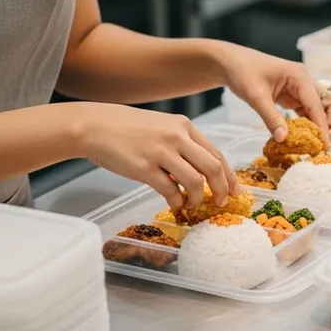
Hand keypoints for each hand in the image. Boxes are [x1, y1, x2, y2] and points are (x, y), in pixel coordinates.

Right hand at [78, 104, 237, 210]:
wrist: (95, 125)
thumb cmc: (127, 128)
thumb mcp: (161, 126)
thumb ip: (182, 144)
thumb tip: (199, 171)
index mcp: (184, 126)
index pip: (217, 153)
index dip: (229, 175)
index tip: (235, 190)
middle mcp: (177, 137)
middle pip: (213, 168)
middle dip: (222, 190)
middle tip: (220, 203)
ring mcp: (161, 152)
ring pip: (195, 182)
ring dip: (198, 199)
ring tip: (192, 205)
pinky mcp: (144, 168)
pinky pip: (170, 191)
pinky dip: (177, 202)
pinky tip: (174, 205)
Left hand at [216, 45, 330, 145]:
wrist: (230, 63)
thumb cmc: (242, 72)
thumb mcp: (255, 96)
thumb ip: (271, 118)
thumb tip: (283, 139)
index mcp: (299, 76)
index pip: (317, 104)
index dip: (322, 125)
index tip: (324, 145)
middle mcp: (304, 81)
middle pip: (328, 103)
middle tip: (325, 145)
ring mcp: (300, 88)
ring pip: (320, 108)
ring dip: (321, 126)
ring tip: (317, 145)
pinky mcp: (293, 95)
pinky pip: (307, 111)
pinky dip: (308, 124)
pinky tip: (305, 138)